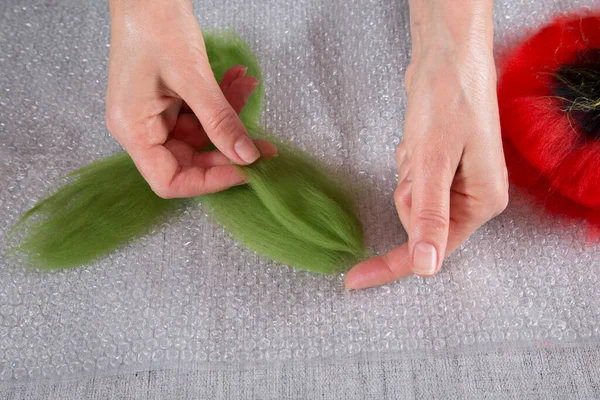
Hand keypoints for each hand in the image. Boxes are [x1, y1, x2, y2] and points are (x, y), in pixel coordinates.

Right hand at [106, 0, 275, 197]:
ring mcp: (154, 115)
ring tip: (247, 89)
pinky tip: (238, 81)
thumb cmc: (155, 25)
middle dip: (227, 149)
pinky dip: (221, 102)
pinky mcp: (168, 102)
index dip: (209, 182)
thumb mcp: (193, 77)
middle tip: (262, 143)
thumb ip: (220, 121)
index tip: (245, 171)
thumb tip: (247, 157)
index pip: (170, 181)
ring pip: (201, 136)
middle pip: (189, 161)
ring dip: (228, 118)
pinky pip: (199, 115)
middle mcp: (140, 129)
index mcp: (133, 130)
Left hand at [345, 0, 507, 288]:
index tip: (355, 279)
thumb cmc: (449, 99)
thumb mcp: (433, 160)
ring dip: (406, 174)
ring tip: (421, 142)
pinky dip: (406, 162)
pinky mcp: (441, 167)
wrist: (446, 56)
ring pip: (410, 201)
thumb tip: (427, 265)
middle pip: (417, 223)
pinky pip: (410, 181)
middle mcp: (473, 198)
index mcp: (481, 202)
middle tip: (416, 158)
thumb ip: (430, 215)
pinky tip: (419, 138)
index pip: (431, 250)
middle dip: (406, 193)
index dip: (390, 265)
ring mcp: (457, 183)